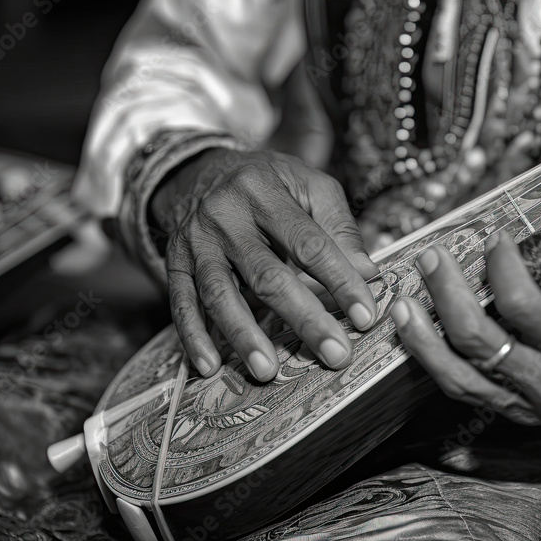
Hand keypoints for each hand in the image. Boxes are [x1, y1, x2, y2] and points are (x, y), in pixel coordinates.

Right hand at [152, 148, 379, 380]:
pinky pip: (181, 302)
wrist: (201, 169)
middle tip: (334, 354)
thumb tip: (366, 273)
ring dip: (243, 335)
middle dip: (304, 318)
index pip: (309, 243)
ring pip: (219, 293)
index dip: (340, 280)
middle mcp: (226, 215)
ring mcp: (197, 241)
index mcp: (265, 191)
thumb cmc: (269, 182)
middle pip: (267, 274)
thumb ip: (339, 227)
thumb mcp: (309, 185)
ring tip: (267, 371)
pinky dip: (193, 336)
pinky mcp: (174, 262)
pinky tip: (209, 366)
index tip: (365, 316)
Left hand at [391, 223, 540, 423]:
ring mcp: (527, 405)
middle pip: (482, 344)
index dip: (503, 270)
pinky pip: (462, 390)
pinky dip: (432, 360)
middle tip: (432, 258)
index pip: (527, 310)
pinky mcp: (512, 411)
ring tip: (401, 303)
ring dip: (425, 339)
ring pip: (461, 378)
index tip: (496, 238)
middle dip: (448, 296)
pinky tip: (412, 331)